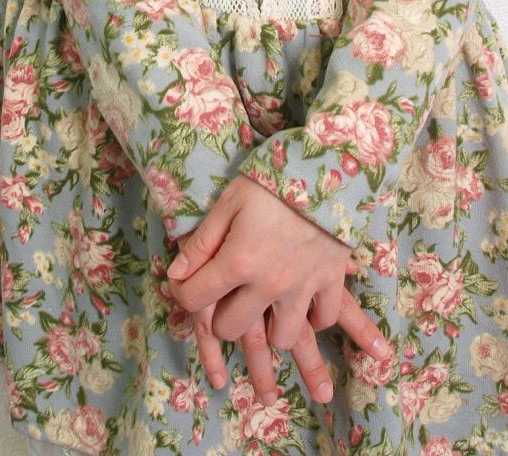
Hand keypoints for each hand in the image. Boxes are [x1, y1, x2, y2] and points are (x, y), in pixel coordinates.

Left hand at [168, 176, 390, 404]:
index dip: (182, 292)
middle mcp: (268, 284)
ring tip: (264, 303)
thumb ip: (201, 242)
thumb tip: (176, 275)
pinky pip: (323, 320)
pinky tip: (300, 299)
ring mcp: (302, 288)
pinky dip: (312, 316)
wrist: (326, 169)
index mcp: (238, 262)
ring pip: (280, 338)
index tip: (186, 282)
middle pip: (232, 329)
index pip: (194, 300)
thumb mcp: (228, 202)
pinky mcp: (331, 282)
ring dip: (269, 325)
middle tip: (226, 293)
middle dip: (221, 315)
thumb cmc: (271, 182)